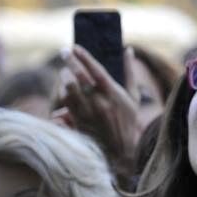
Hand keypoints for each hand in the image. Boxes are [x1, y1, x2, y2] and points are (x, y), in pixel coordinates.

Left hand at [51, 45, 142, 176]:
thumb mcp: (133, 97)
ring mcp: (87, 112)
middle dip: (69, 62)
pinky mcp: (77, 121)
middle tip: (64, 51)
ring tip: (65, 72)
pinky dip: (63, 94)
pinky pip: (64, 104)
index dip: (85, 57)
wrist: (119, 150)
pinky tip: (65, 89)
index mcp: (114, 94)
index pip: (97, 71)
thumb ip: (130, 73)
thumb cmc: (128, 121)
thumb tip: (129, 50)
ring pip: (68, 90)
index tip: (75, 46)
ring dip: (64, 78)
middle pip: (79, 78)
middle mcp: (99, 102)